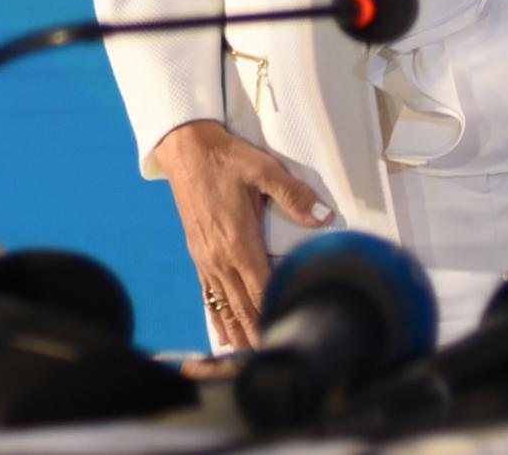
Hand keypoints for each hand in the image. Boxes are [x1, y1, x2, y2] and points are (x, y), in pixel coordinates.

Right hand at [156, 119, 333, 351]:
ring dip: (237, 331)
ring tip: (250, 358)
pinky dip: (217, 315)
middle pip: (243, 306)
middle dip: (257, 334)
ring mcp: (206, 257)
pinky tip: (223, 331)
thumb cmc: (226, 158)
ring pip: (224, 304)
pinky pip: (208, 293)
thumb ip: (293, 195)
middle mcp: (221, 257)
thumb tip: (323, 216)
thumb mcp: (263, 169)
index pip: (261, 288)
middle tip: (272, 359)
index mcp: (239, 241)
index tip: (286, 336)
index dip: (274, 314)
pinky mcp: (198, 253)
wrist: (185, 149)